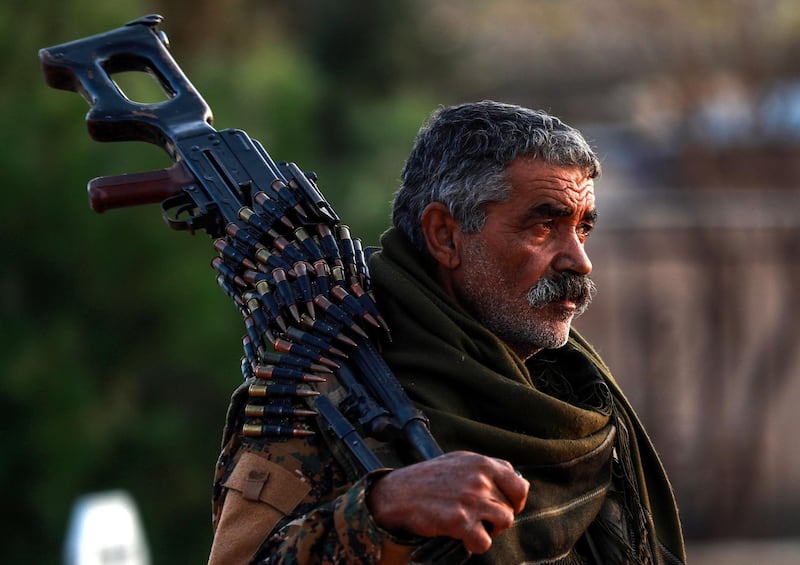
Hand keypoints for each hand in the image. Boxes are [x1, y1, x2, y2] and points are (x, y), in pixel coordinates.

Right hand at [366, 451, 528, 554]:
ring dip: (490, 529)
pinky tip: (463, 537)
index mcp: (481, 463)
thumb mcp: (459, 461)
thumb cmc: (428, 478)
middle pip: (510, 508)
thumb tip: (514, 478)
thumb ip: (486, 468)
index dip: (516, 501)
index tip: (505, 506)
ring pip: (504, 523)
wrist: (398, 493)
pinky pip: (484, 542)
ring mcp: (471, 500)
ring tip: (472, 526)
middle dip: (497, 517)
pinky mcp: (459, 521)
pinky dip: (476, 544)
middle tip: (478, 518)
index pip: (520, 485)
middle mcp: (479, 479)